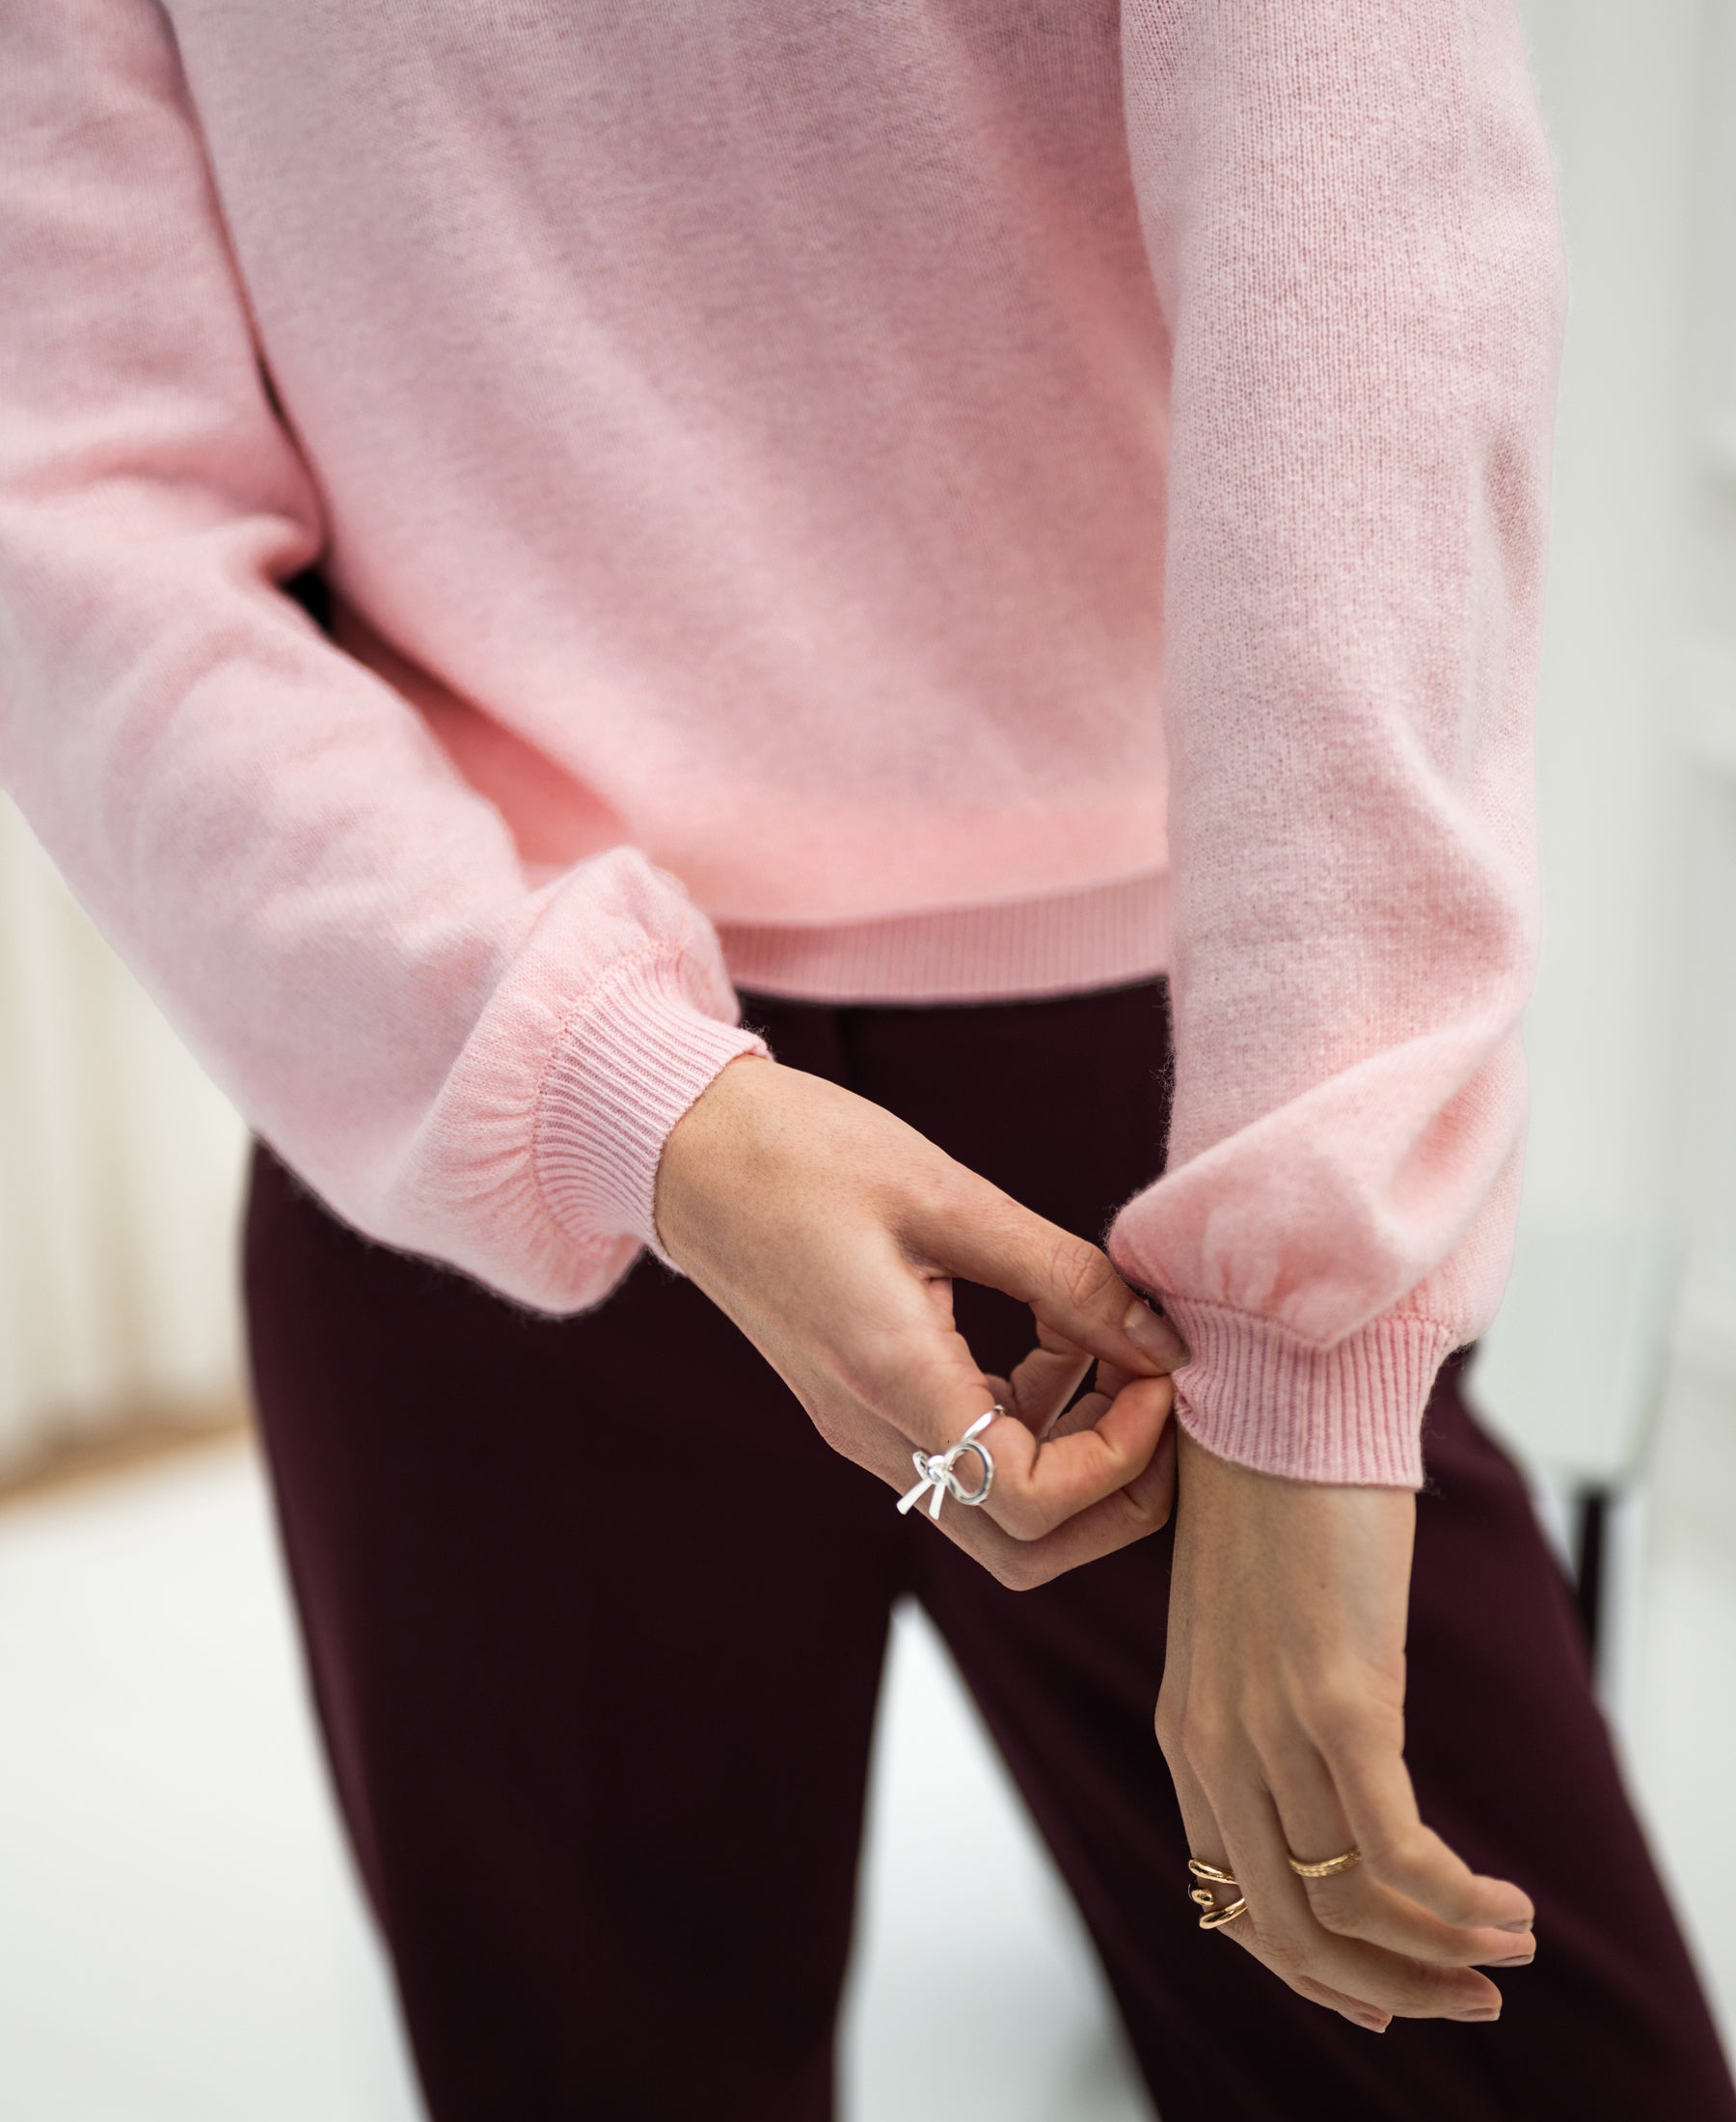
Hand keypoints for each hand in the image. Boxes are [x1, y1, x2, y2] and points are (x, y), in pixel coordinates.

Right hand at [654, 1054, 1184, 1585]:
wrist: (687, 1151)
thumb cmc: (804, 1152)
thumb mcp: (947, 1195)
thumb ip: (1064, 1276)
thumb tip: (1162, 1341)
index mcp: (893, 1379)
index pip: (1034, 1500)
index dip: (1122, 1455)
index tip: (1154, 1371)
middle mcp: (871, 1432)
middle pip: (1025, 1551)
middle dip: (1118, 1498)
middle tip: (1157, 1399)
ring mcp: (861, 1432)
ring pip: (997, 1518)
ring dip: (1076, 1464)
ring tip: (1106, 1353)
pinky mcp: (860, 1411)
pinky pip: (964, 1463)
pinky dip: (1029, 1426)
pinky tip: (1049, 1340)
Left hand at [1157, 1430, 1536, 2030]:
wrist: (1279, 1397)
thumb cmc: (1273, 1497)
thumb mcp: (1250, 1625)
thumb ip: (1271, 1710)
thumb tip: (1339, 1787)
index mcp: (1186, 1731)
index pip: (1235, 1901)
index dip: (1314, 1968)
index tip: (1382, 1993)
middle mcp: (1214, 1744)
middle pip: (1293, 1930)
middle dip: (1390, 1987)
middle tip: (1467, 2000)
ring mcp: (1270, 1728)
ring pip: (1352, 1906)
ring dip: (1444, 1951)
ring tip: (1509, 1944)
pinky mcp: (1338, 1701)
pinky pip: (1397, 1854)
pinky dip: (1458, 1902)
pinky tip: (1506, 1900)